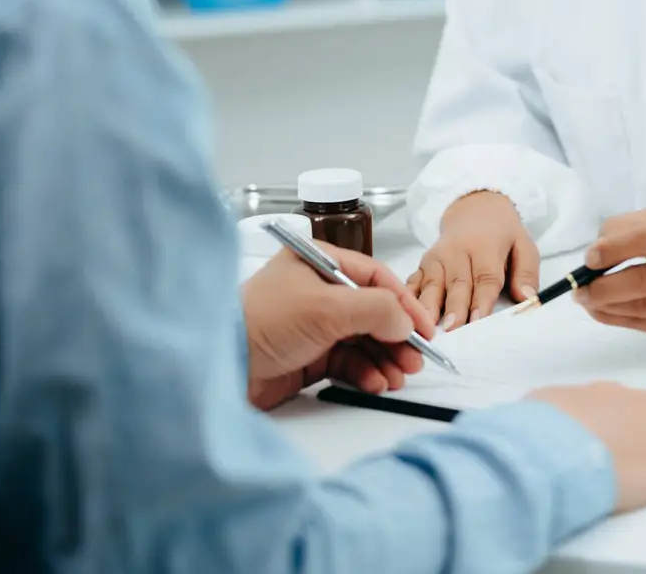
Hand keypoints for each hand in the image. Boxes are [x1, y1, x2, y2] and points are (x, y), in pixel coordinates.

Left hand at [241, 243, 436, 410]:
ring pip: (364, 340)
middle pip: (373, 311)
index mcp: (320, 263)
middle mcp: (317, 291)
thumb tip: (405, 321)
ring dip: (385, 358)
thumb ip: (375, 309)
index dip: (404, 303)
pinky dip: (366, 373)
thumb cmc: (261, 322)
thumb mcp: (327, 307)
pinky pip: (348, 362)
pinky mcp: (307, 356)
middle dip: (398, 336)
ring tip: (399, 376)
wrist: (219, 366)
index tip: (426, 327)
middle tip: (416, 358)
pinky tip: (375, 383)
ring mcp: (313, 325)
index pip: (375, 278)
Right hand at [407, 191, 539, 330]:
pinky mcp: (422, 264)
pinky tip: (407, 313)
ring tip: (426, 327)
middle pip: (457, 284)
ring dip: (428, 307)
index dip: (481, 300)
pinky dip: (409, 298)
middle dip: (454, 308)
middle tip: (452, 329)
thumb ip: (527, 272)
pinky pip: (413, 282)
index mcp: (485, 246)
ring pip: (432, 284)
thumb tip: (528, 296)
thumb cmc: (500, 233)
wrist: (474, 207)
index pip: (485, 277)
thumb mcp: (523, 245)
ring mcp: (436, 258)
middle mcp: (457, 251)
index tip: (478, 319)